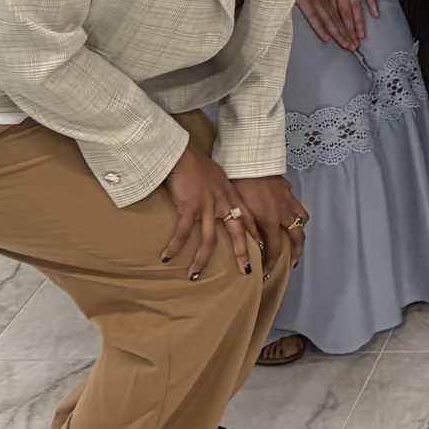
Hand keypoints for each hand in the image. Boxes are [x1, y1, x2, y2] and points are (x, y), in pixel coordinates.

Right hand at [161, 142, 260, 279]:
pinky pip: (183, 233)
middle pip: (238, 233)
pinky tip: (166, 256)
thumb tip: (220, 204)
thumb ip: (222, 193)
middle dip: (243, 254)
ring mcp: (208, 205)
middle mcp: (224, 202)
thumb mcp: (218, 179)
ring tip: (194, 275)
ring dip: (201, 260)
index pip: (249, 219)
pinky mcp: (189, 207)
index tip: (262, 250)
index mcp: (232, 196)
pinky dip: (175, 246)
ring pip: (209, 240)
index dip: (255, 235)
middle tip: (246, 272)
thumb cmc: (198, 166)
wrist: (183, 154)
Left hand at [230, 174, 308, 270]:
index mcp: (271, 221)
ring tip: (294, 238)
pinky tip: (286, 213)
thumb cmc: (239, 187)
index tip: (266, 273)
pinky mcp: (288, 189)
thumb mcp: (241, 212)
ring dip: (300, 232)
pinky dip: (295, 213)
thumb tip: (256, 246)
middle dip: (297, 253)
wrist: (249, 161)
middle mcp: (284, 213)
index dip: (272, 264)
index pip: (276, 249)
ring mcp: (289, 200)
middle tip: (292, 262)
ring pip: (302, 220)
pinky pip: (296, 205)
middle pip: (298, 237)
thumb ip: (250, 231)